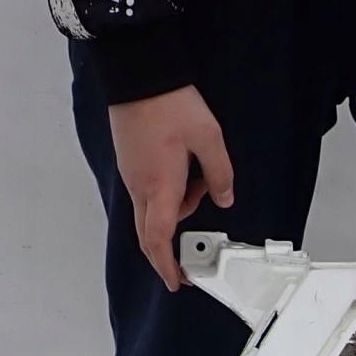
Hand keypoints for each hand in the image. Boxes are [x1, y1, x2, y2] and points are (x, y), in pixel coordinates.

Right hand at [108, 85, 235, 291]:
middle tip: (186, 262)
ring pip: (152, 210)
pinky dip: (167, 193)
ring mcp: (132, 174)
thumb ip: (220, 173)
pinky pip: (148, 191)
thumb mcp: (208, 138)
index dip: (167, 266)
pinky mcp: (130, 161)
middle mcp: (140, 186)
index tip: (177, 282)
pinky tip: (184, 168)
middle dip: (167, 253)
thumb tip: (225, 198)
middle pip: (149, 234)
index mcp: (160, 187)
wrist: (137, 73)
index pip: (159, 240)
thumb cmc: (168, 102)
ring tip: (200, 180)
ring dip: (176, 211)